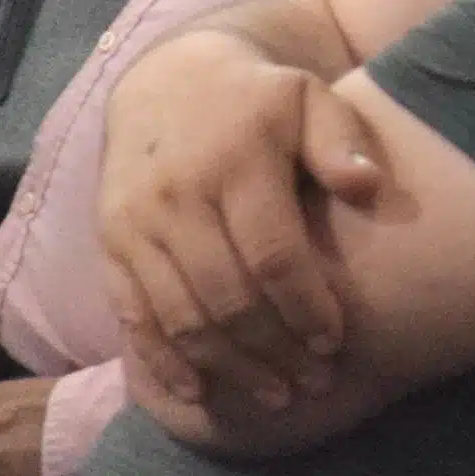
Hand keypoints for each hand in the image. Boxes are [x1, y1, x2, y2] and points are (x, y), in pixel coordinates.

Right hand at [97, 29, 386, 415]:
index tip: (335, 343)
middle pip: (227, 297)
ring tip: (275, 396)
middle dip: (275, 351)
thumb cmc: (256, 101)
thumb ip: (341, 139)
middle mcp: (174, 194)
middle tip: (315, 384)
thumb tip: (366, 184)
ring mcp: (133, 221)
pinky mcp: (108, 240)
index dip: (306, 308)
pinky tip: (198, 393)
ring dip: (229, 367)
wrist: (166, 79)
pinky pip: (131, 312)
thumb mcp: (307, 98)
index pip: (273, 255)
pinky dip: (162, 359)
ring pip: (181, 315)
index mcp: (231, 161)